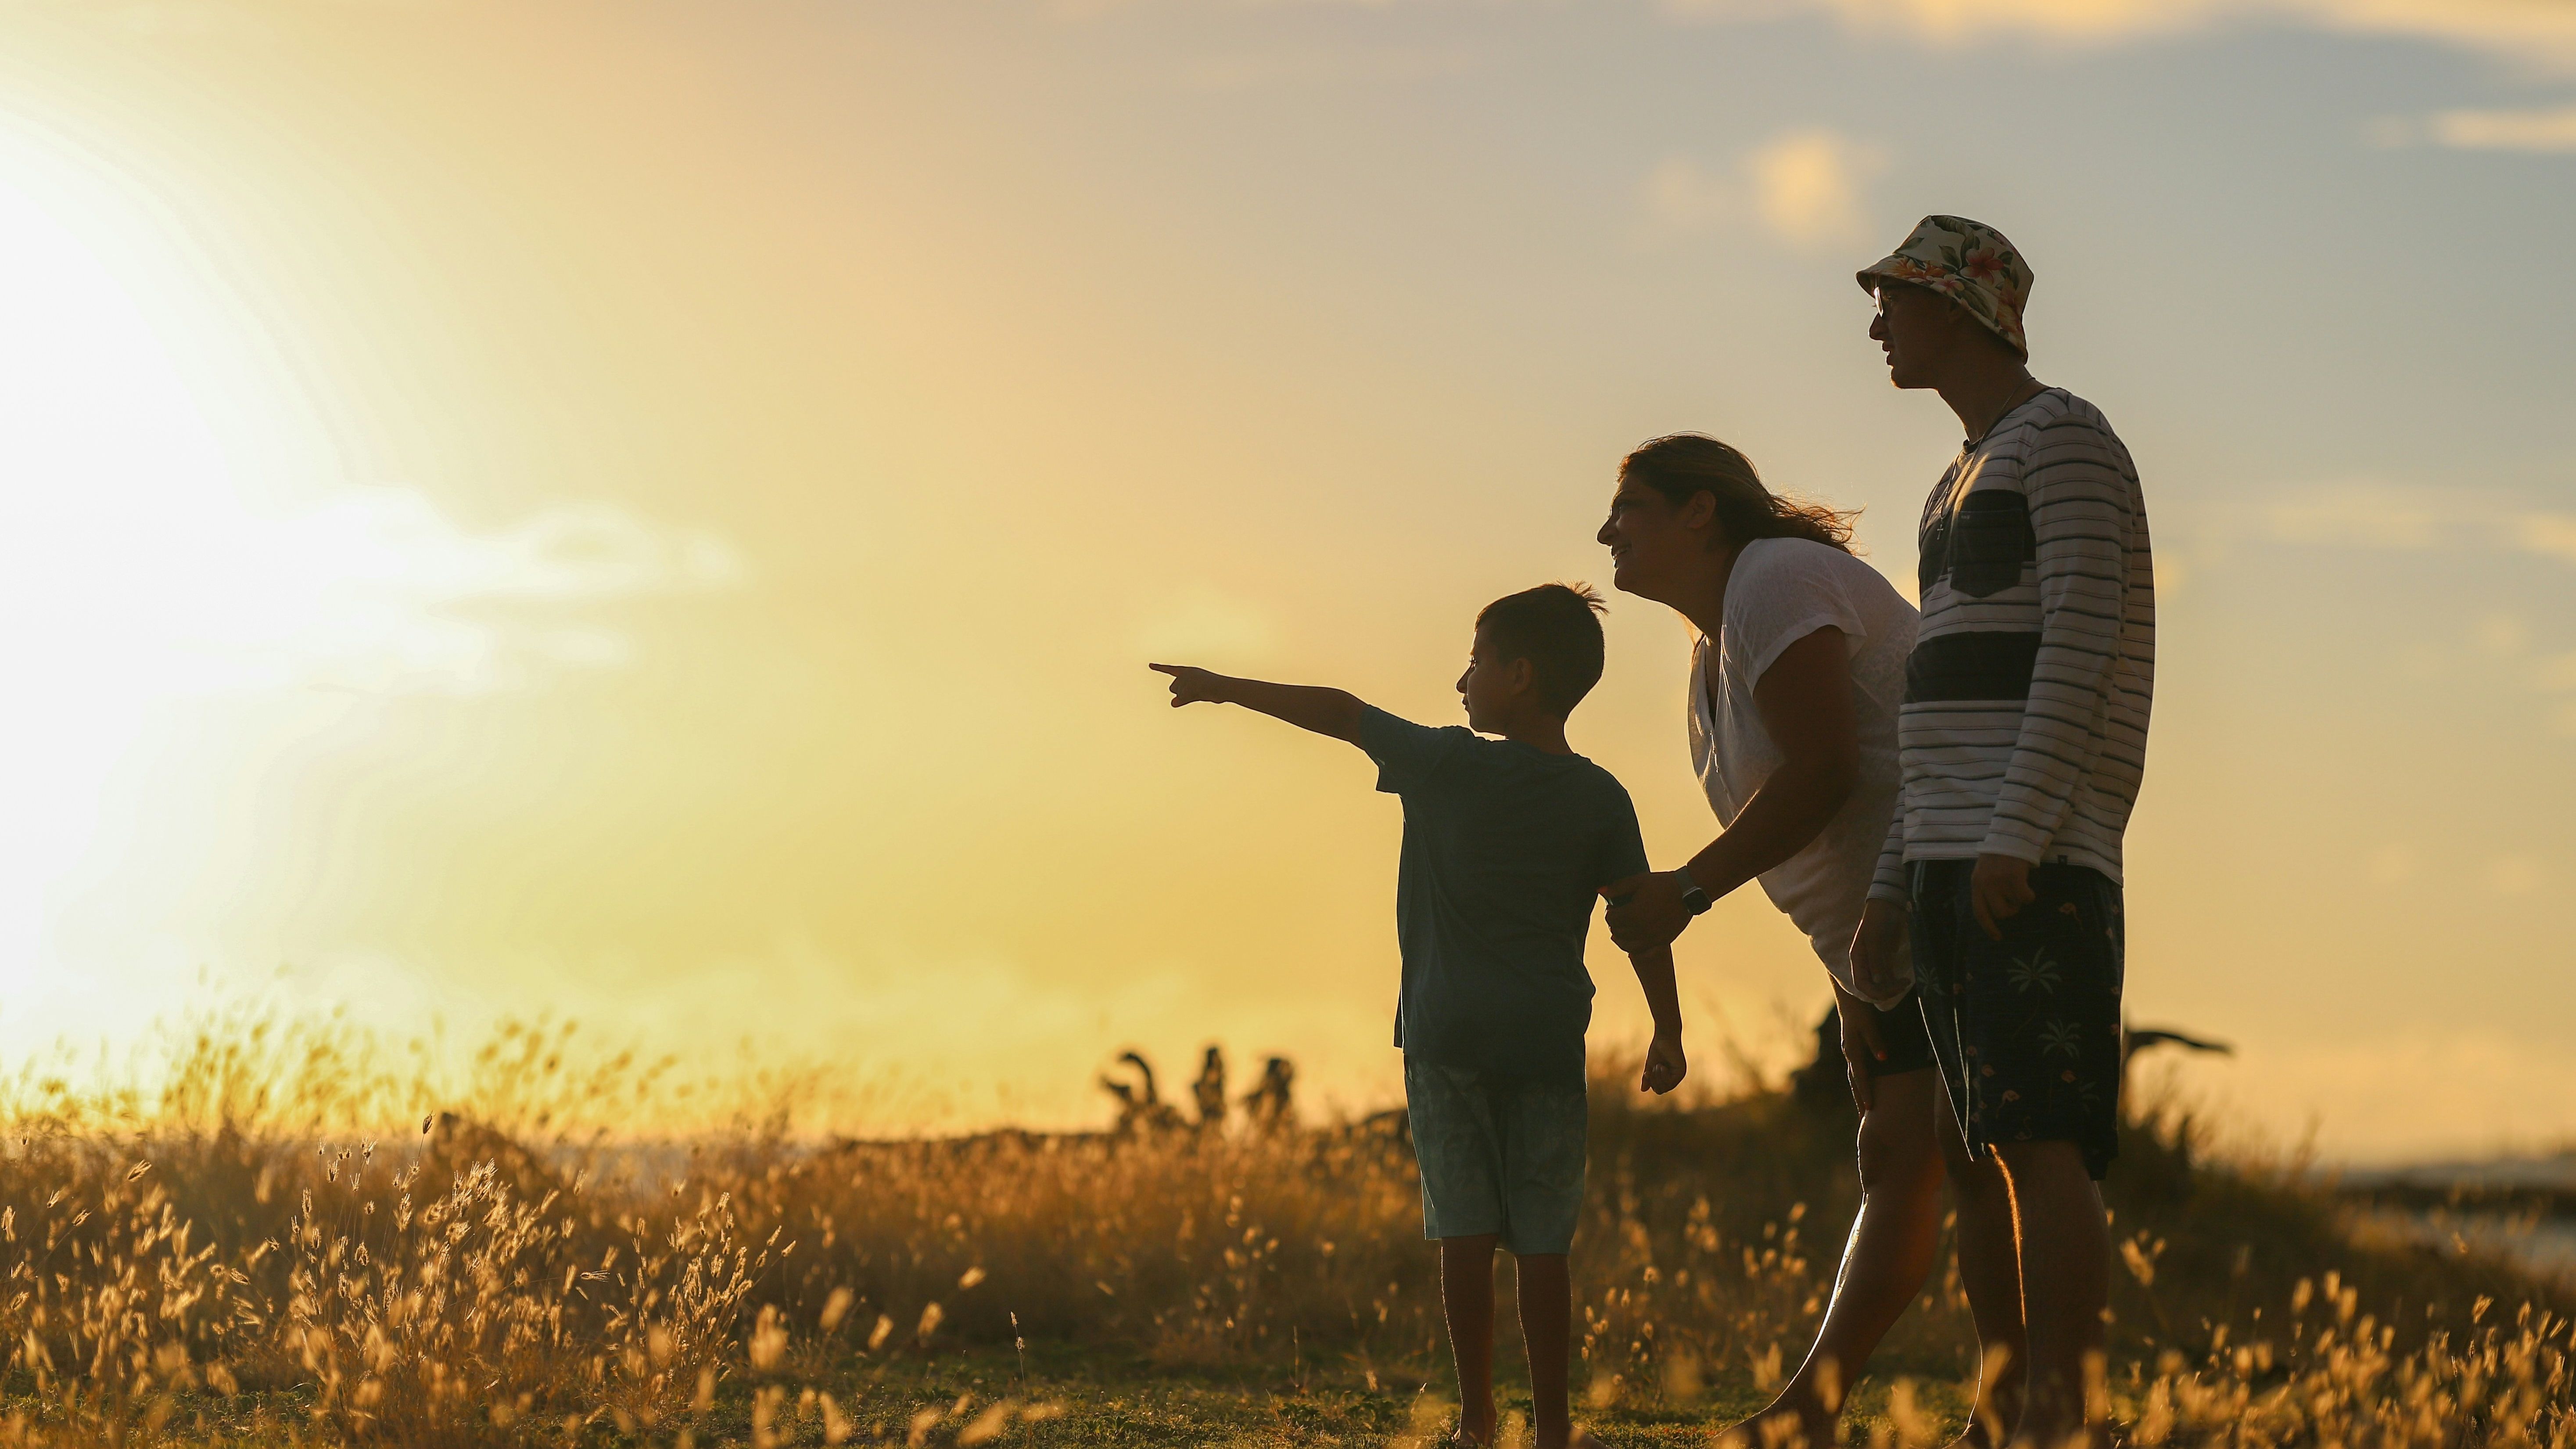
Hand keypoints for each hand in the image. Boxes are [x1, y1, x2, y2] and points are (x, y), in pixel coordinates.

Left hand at [1149, 663, 1231, 706]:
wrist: (1222, 687)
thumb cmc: (1215, 689)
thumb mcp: (1197, 692)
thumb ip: (1183, 697)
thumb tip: (1172, 703)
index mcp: (1188, 671)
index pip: (1170, 670)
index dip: (1159, 668)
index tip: (1149, 665)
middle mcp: (1184, 674)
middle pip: (1173, 688)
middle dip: (1181, 692)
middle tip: (1197, 690)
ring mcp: (1184, 682)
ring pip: (1177, 694)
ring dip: (1186, 697)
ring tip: (1200, 692)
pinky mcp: (1185, 690)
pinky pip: (1179, 700)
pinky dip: (1184, 700)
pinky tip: (1197, 695)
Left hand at [1602, 871, 1690, 953]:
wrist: (1688, 892)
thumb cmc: (1662, 884)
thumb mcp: (1638, 881)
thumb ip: (1617, 888)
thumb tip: (1599, 891)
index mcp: (1633, 913)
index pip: (1611, 919)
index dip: (1609, 913)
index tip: (1612, 908)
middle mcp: (1642, 928)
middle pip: (1617, 932)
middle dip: (1614, 924)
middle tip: (1617, 917)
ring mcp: (1652, 937)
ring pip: (1627, 945)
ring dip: (1620, 938)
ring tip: (1621, 930)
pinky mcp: (1661, 941)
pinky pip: (1642, 951)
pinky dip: (1633, 948)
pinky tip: (1631, 943)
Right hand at [1640, 1030, 1685, 1095]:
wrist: (1665, 1037)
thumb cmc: (1658, 1049)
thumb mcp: (1650, 1065)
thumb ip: (1648, 1078)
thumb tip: (1643, 1090)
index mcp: (1668, 1076)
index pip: (1658, 1088)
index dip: (1651, 1083)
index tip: (1646, 1073)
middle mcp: (1675, 1077)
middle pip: (1661, 1090)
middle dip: (1654, 1081)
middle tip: (1652, 1070)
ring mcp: (1679, 1075)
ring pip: (1665, 1087)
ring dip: (1658, 1078)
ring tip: (1658, 1066)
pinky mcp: (1681, 1072)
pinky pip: (1670, 1082)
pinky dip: (1663, 1076)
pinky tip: (1662, 1066)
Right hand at [1836, 991, 1886, 1113]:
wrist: (1848, 996)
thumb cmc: (1860, 1009)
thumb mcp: (1867, 1023)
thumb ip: (1875, 1041)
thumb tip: (1883, 1059)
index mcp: (1852, 1050)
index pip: (1859, 1077)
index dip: (1865, 1092)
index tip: (1870, 1108)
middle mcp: (1849, 1053)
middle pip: (1853, 1081)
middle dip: (1858, 1099)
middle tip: (1863, 1118)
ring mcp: (1849, 1050)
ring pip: (1853, 1076)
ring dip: (1858, 1092)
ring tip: (1863, 1106)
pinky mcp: (1853, 1047)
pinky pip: (1855, 1068)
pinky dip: (1859, 1081)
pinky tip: (1863, 1085)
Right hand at [1848, 900, 1908, 1003]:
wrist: (1888, 905)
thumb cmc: (1878, 919)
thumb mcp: (1875, 938)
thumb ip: (1876, 960)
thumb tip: (1878, 981)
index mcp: (1857, 958)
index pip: (1861, 983)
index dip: (1874, 991)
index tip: (1890, 990)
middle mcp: (1865, 962)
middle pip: (1872, 986)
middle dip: (1886, 991)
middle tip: (1902, 986)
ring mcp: (1876, 961)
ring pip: (1882, 983)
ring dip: (1893, 987)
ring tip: (1905, 982)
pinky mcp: (1886, 958)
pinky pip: (1889, 976)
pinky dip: (1896, 981)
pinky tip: (1905, 979)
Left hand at [1969, 852, 2034, 939]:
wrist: (2009, 836)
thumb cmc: (1998, 856)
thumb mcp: (1984, 872)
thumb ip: (1986, 889)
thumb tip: (1996, 912)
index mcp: (1976, 884)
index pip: (1979, 912)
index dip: (1988, 927)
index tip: (1997, 937)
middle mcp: (1985, 885)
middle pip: (1999, 913)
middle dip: (2010, 910)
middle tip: (2014, 900)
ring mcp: (1999, 882)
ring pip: (2014, 906)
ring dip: (2019, 901)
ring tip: (2019, 887)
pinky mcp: (2014, 878)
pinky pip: (2025, 898)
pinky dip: (2030, 895)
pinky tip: (2028, 885)